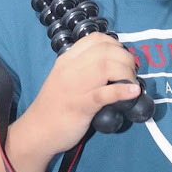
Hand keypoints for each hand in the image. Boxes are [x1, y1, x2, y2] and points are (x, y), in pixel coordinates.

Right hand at [21, 32, 139, 157]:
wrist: (37, 132)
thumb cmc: (54, 106)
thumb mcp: (65, 79)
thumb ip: (83, 69)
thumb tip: (112, 65)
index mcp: (66, 60)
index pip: (96, 39)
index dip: (116, 44)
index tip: (122, 57)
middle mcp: (70, 69)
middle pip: (105, 51)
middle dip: (125, 58)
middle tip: (131, 73)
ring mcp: (75, 87)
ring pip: (106, 67)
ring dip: (126, 72)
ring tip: (132, 83)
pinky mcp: (81, 106)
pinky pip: (104, 94)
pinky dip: (122, 91)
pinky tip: (134, 92)